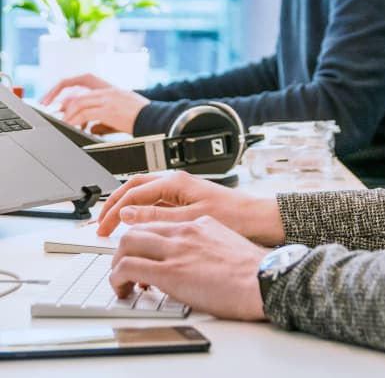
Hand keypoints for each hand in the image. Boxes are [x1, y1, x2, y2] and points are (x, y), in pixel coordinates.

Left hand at [43, 76, 148, 134]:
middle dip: (60, 98)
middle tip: (50, 108)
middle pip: (77, 89)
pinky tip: (73, 127)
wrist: (157, 119)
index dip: (69, 84)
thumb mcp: (122, 116)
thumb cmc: (143, 119)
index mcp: (111, 89)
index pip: (84, 78)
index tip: (57, 95)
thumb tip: (91, 128)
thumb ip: (104, 120)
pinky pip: (85, 114)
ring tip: (63, 123)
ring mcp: (109, 98)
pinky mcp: (109, 110)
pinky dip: (75, 121)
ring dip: (67, 113)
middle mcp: (108, 90)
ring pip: (79, 102)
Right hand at [97, 170, 285, 245]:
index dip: (113, 211)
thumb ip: (157, 217)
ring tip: (112, 225)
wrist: (259, 218)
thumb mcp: (190, 219)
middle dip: (114, 204)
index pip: (133, 193)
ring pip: (144, 195)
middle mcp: (176, 182)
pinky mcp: (186, 201)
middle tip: (100, 224)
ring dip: (125, 208)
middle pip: (134, 188)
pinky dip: (140, 213)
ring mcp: (181, 191)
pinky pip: (155, 204)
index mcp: (175, 181)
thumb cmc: (234, 215)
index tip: (101, 228)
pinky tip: (136, 228)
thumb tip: (127, 215)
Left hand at [110, 217, 266, 320]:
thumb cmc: (252, 269)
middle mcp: (185, 231)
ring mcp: (176, 249)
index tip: (138, 251)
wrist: (262, 278)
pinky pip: (128, 267)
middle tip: (121, 265)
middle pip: (138, 227)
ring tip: (120, 280)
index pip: (158, 221)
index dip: (142, 237)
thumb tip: (196, 258)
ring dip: (117, 262)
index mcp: (199, 223)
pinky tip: (122, 288)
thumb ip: (206, 243)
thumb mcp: (226, 243)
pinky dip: (117, 277)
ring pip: (127, 243)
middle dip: (122, 247)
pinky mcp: (170, 271)